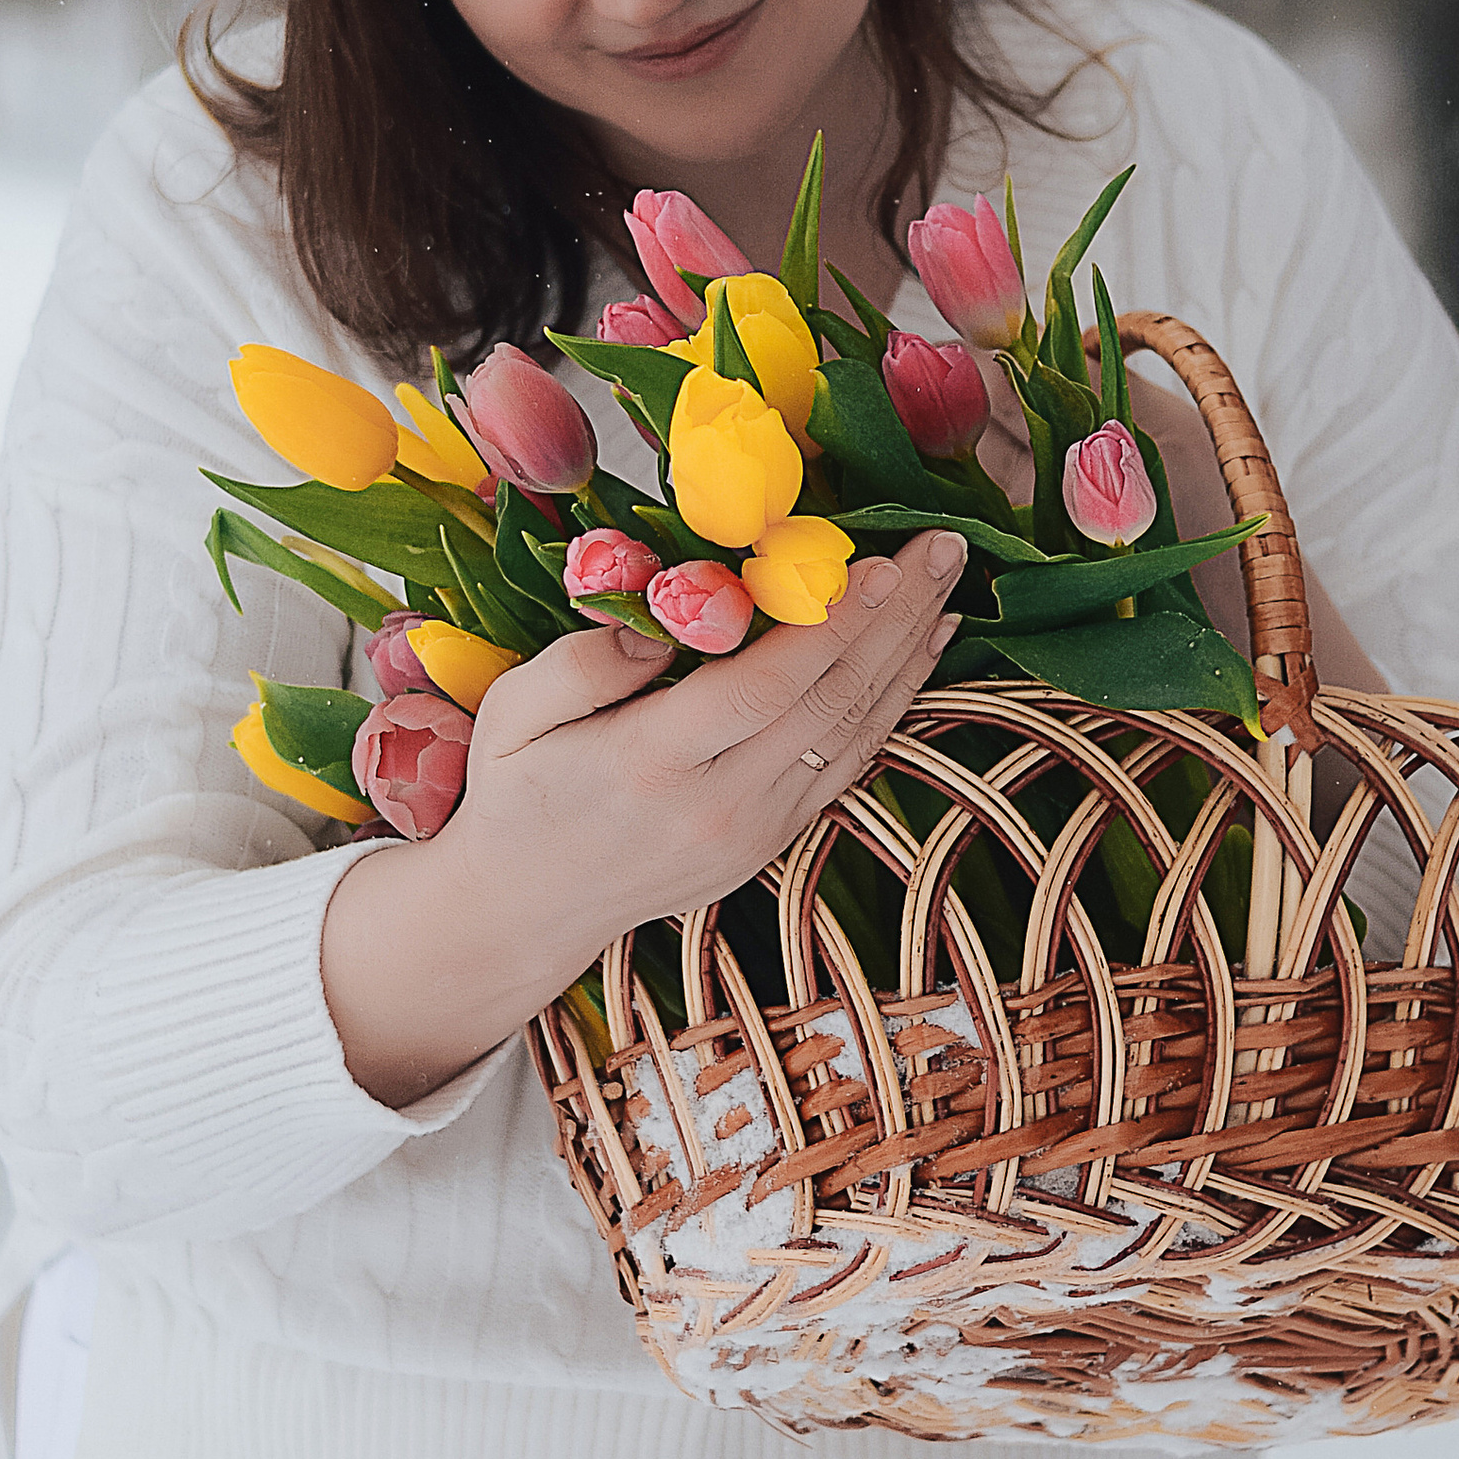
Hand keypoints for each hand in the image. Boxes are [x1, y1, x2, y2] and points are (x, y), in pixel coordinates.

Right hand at [319, 532, 969, 1107]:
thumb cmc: (515, 794)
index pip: (760, 687)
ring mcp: (753, 831)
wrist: (526, 910)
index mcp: (647, 765)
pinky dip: (891, 705)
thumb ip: (584, 661)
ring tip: (946, 586)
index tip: (880, 563)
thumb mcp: (512, 713)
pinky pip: (846, 765)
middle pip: (827, 703)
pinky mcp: (772, 842)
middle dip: (894, 619)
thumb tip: (672, 618)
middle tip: (941, 548)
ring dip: (907, 656)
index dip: (829, 624)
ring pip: (851, 735)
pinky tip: (918, 654)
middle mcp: (716, 806)